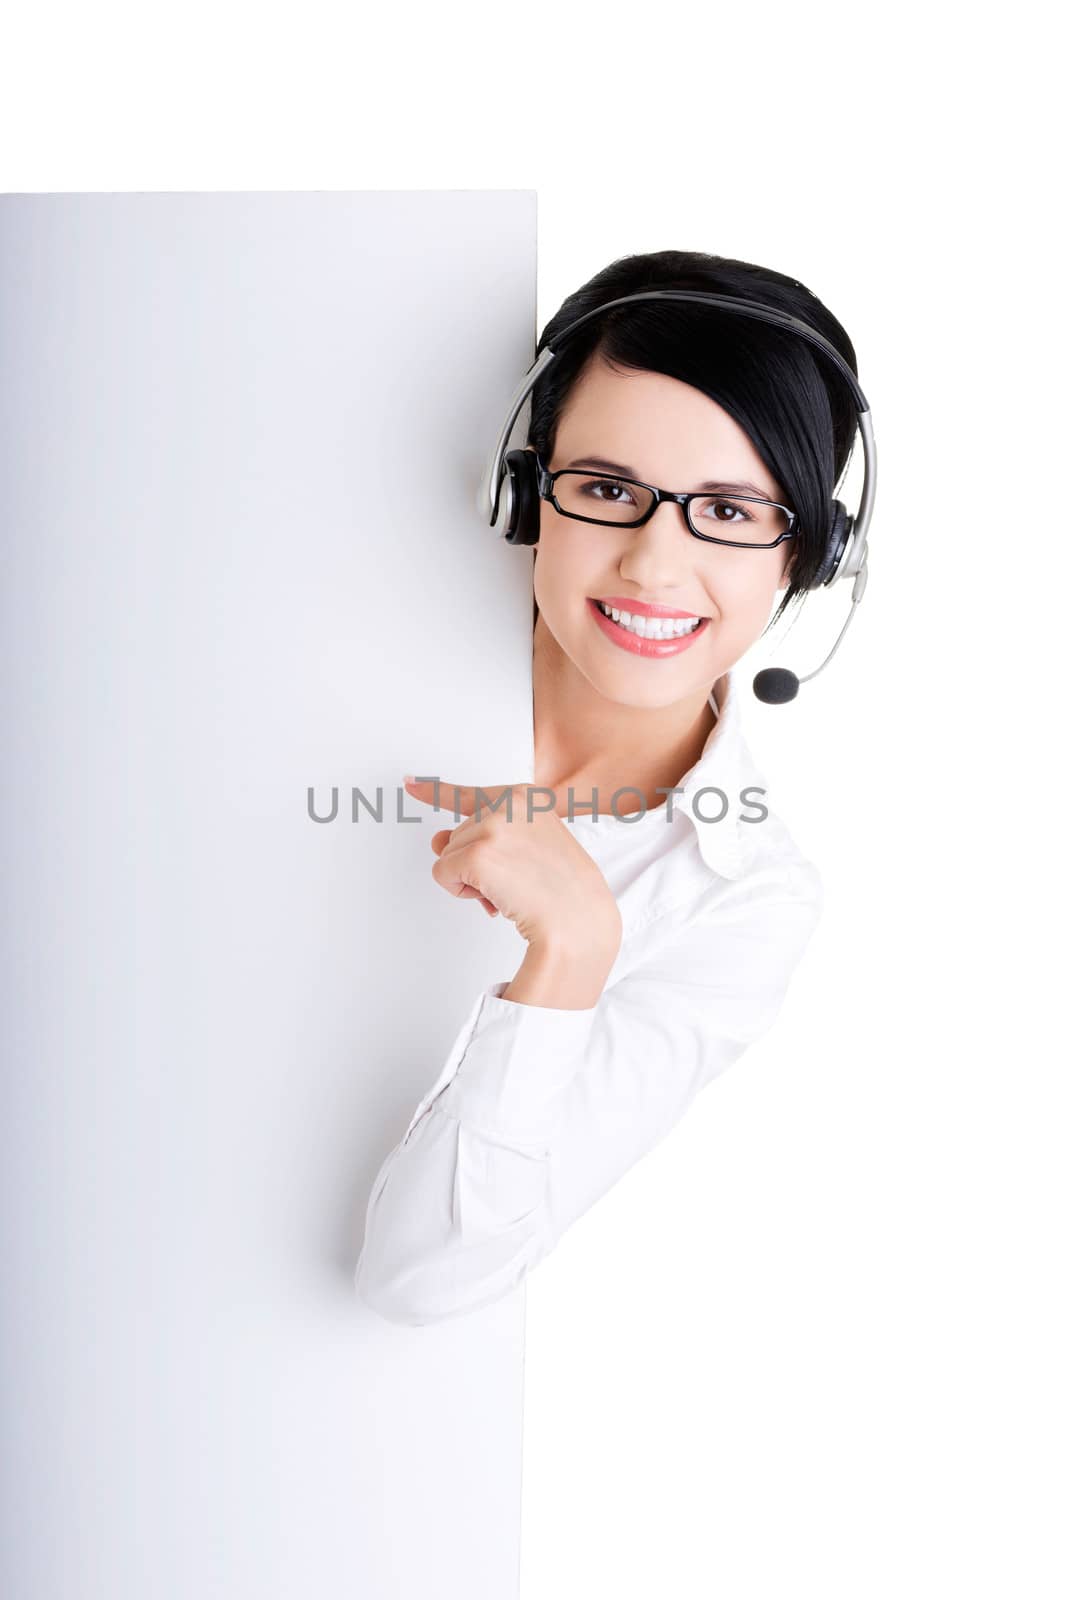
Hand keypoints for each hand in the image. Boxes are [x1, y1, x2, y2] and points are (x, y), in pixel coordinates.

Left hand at [403, 775, 622, 962]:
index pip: (471, 794)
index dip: (435, 792)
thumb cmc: (560, 891)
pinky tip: (493, 897)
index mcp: (527, 797)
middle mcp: (509, 803)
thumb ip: (480, 838)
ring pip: (448, 854)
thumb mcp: (524, 850)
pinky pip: (442, 873)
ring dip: (470, 880)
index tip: (409, 783)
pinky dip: (460, 891)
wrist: (578, 920)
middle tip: (514, 881)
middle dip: (477, 863)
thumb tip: (437, 840)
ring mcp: (493, 827)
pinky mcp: (478, 854)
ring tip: (509, 889)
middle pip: (459, 834)